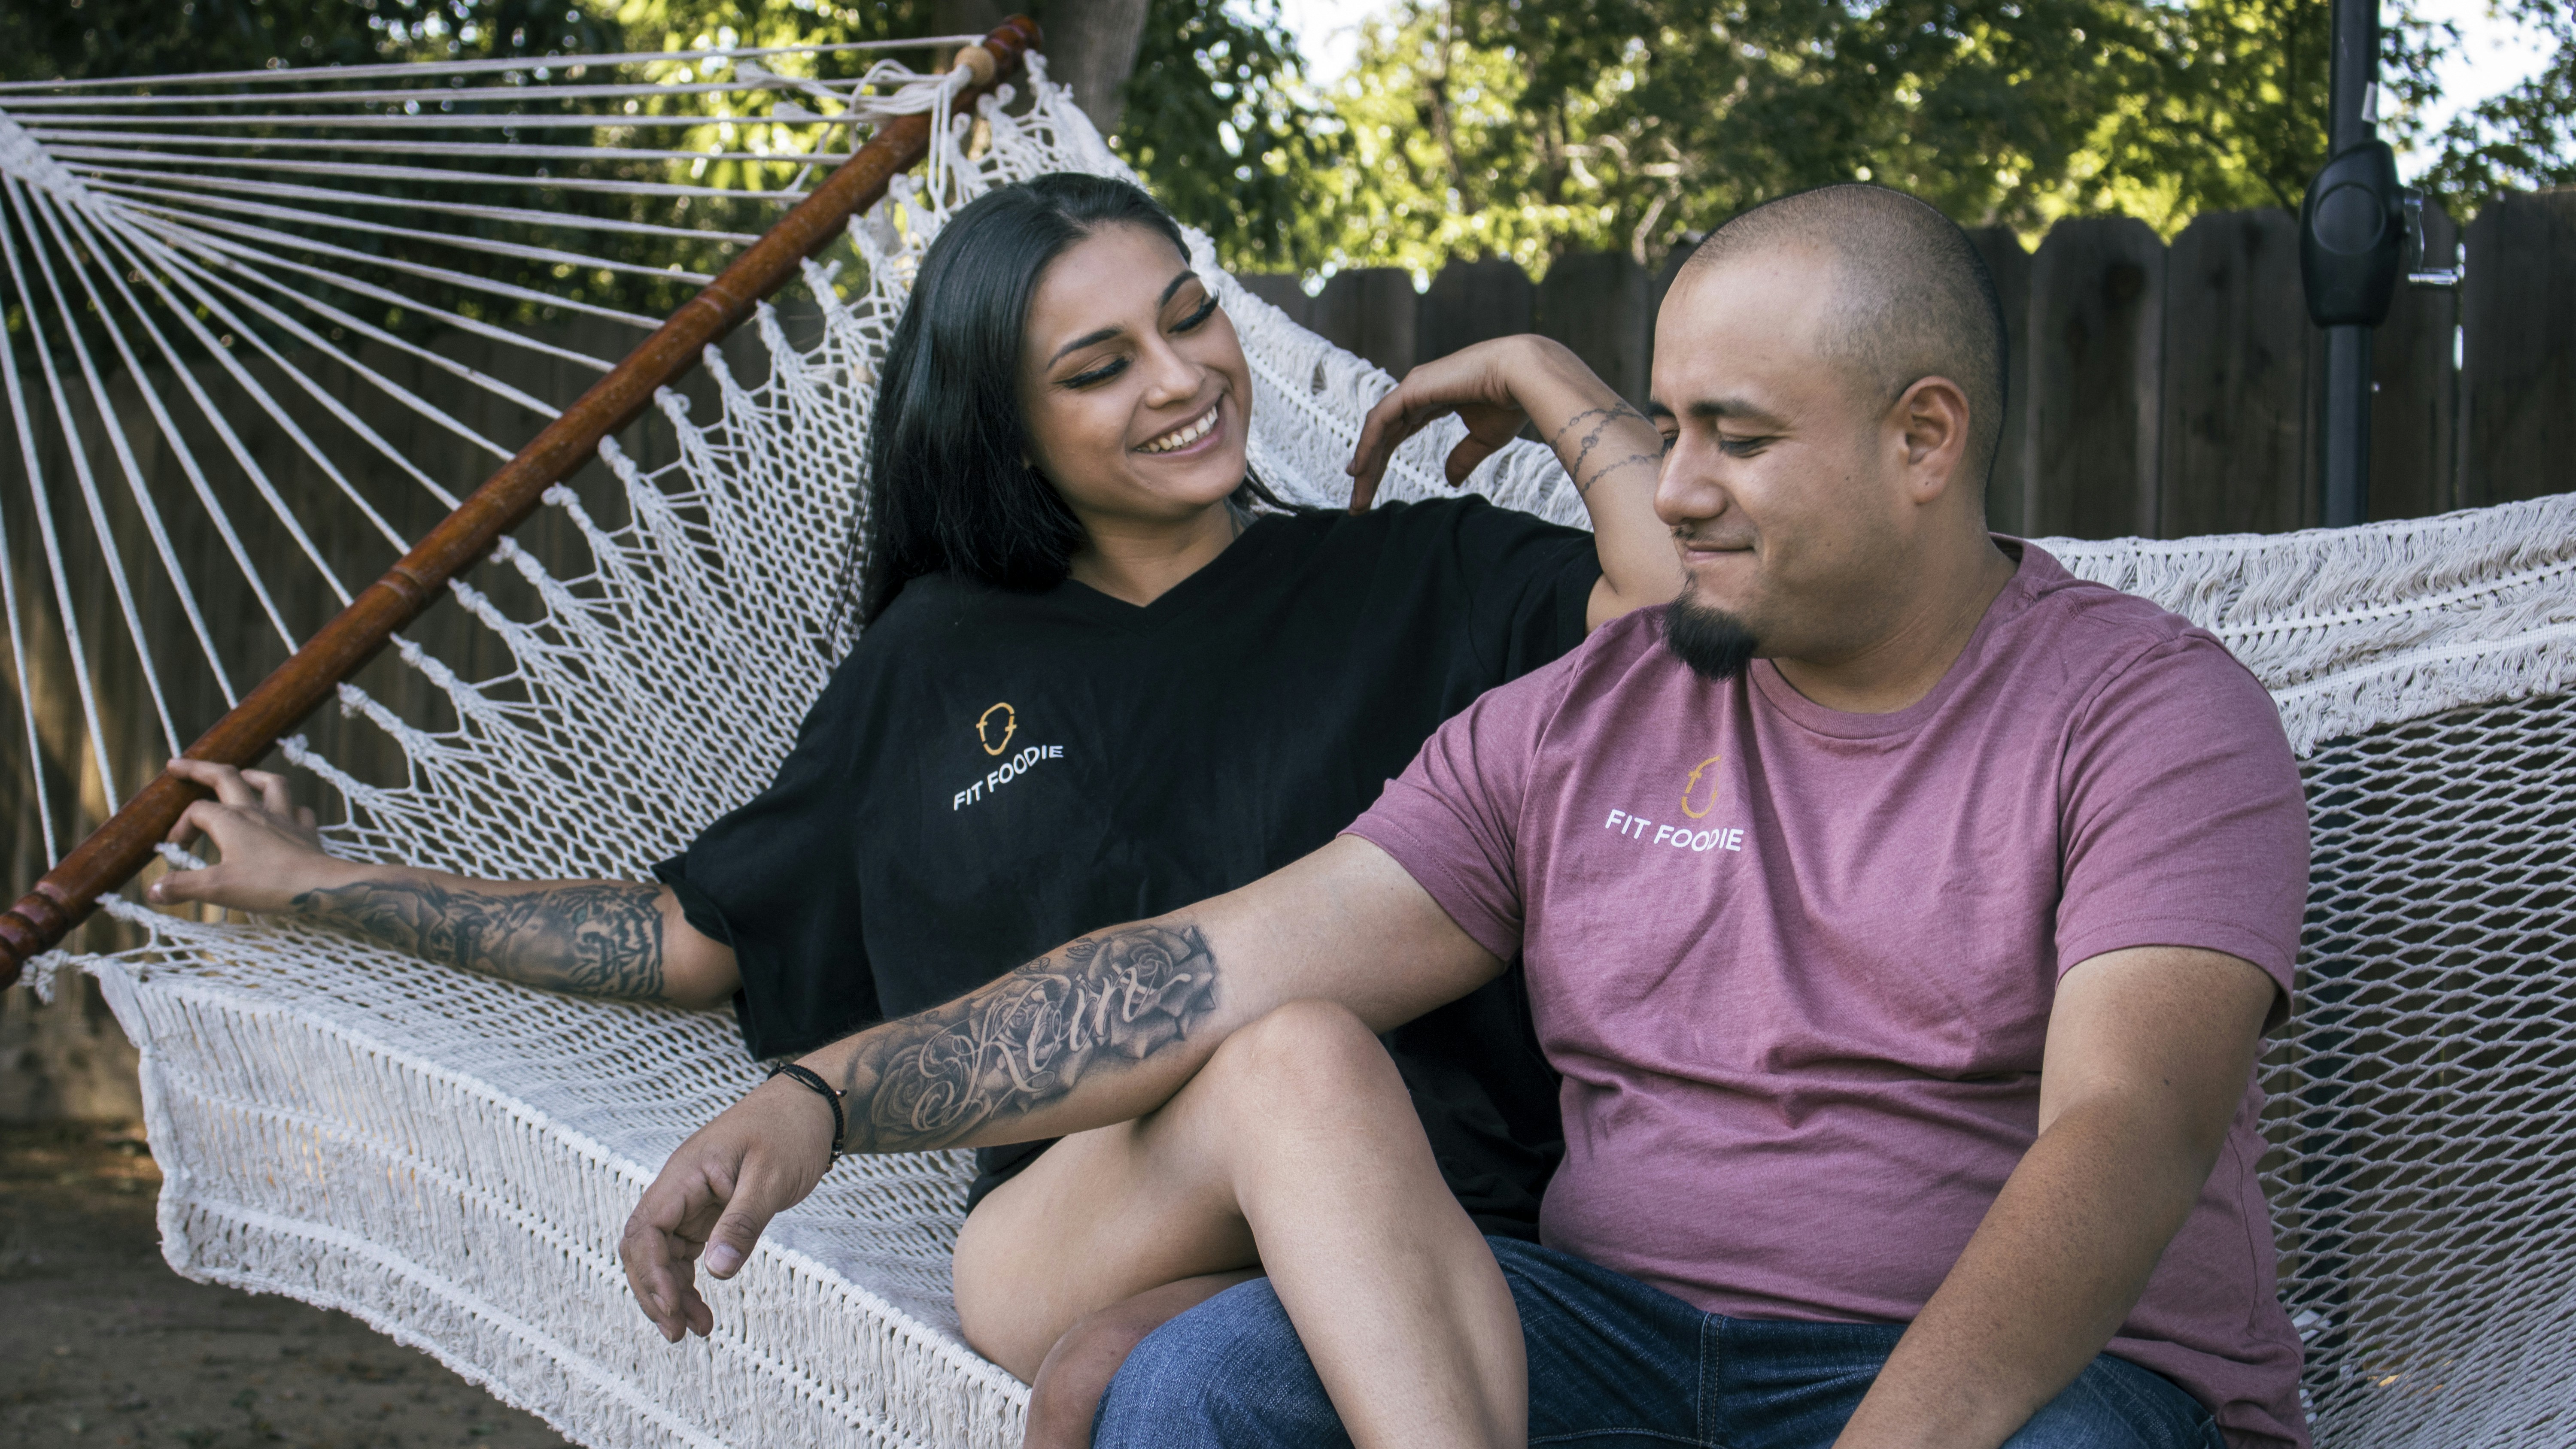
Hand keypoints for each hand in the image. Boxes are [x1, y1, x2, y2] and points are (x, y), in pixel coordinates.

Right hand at [147, 759, 344, 913]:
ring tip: (241, 775)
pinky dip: (290, 808)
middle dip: (199, 769)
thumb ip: (182, 886)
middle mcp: (257, 812)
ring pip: (270, 783)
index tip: (174, 852)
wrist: (320, 887)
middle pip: (225, 777)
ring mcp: (285, 819)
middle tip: (177, 765)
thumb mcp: (216, 888)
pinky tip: (286, 813)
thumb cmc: (268, 884)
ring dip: (253, 776)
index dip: (180, 828)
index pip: (196, 812)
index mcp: (230, 820)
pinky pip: (299, 811)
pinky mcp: (306, 833)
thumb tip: (151, 890)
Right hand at [620, 1076, 836, 1341]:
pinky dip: (689, 1281)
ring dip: (672, 1293)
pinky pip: (684, 1252)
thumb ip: (743, 1222)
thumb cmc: (791, 1132)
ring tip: (697, 1330)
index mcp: (684, 1173)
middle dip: (654, 1292)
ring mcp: (690, 1201)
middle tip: (678, 1332)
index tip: (671, 1307)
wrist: (810, 1107)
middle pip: (643, 1247)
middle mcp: (678, 1188)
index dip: (650, 1272)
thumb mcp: (771, 1178)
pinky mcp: (708, 1212)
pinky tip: (701, 1309)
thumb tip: (717, 1270)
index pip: (645, 1229)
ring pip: (661, 1255)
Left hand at [1346, 337, 1553, 512]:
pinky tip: (1358, 471)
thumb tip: (1450, 481)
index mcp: (1433, 399)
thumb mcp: (1483, 440)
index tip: (1370, 491)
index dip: (1381, 461)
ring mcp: (1413, 387)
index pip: (1398, 433)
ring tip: (1357, 497)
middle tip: (1358, 505)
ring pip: (1377, 430)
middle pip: (1383, 435)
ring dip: (1364, 465)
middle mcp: (1417, 391)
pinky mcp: (1413, 388)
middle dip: (1369, 470)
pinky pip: (1380, 421)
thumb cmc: (1510, 403)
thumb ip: (1462, 458)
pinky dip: (1367, 445)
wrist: (1526, 377)